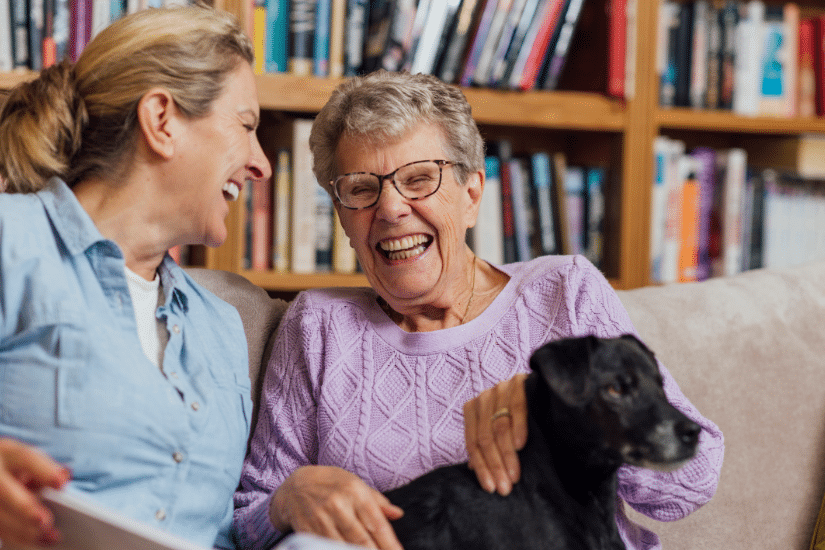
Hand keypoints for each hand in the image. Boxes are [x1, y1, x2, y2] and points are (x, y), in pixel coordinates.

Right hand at [0, 438, 69, 546]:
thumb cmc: (13, 465)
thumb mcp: (27, 460)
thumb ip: (45, 468)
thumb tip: (64, 477)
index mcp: (7, 453)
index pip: (26, 458)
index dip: (44, 471)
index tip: (61, 483)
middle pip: (5, 491)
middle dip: (25, 507)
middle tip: (45, 521)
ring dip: (23, 529)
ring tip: (49, 535)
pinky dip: (17, 535)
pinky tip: (38, 539)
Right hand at [270, 465, 403, 549]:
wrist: (295, 486)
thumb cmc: (331, 485)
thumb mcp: (355, 484)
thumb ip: (377, 501)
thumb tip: (397, 514)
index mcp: (355, 491)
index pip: (377, 523)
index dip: (390, 544)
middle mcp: (338, 504)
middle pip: (362, 539)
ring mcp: (321, 519)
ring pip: (344, 547)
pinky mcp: (307, 532)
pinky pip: (325, 548)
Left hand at [463, 373, 528, 495]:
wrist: (540, 389)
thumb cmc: (515, 415)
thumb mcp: (496, 429)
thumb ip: (485, 445)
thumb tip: (472, 469)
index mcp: (472, 409)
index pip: (473, 442)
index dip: (481, 467)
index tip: (490, 488)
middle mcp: (483, 397)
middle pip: (485, 437)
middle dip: (495, 465)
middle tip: (505, 488)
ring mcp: (500, 388)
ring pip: (499, 426)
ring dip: (507, 454)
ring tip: (514, 476)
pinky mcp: (519, 382)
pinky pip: (517, 408)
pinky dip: (517, 428)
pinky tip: (520, 446)